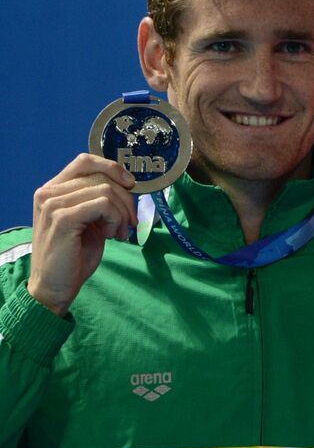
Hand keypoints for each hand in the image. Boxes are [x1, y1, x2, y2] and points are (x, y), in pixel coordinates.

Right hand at [27, 154, 136, 315]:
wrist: (55, 286)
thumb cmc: (74, 255)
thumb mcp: (89, 220)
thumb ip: (99, 199)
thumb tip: (128, 184)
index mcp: (53, 190)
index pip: (85, 161)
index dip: (112, 168)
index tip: (130, 184)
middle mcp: (48, 193)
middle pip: (102, 177)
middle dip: (126, 199)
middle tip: (130, 223)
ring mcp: (53, 204)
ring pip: (106, 190)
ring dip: (122, 213)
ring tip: (118, 233)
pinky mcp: (63, 218)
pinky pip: (104, 204)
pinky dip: (116, 219)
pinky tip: (111, 235)